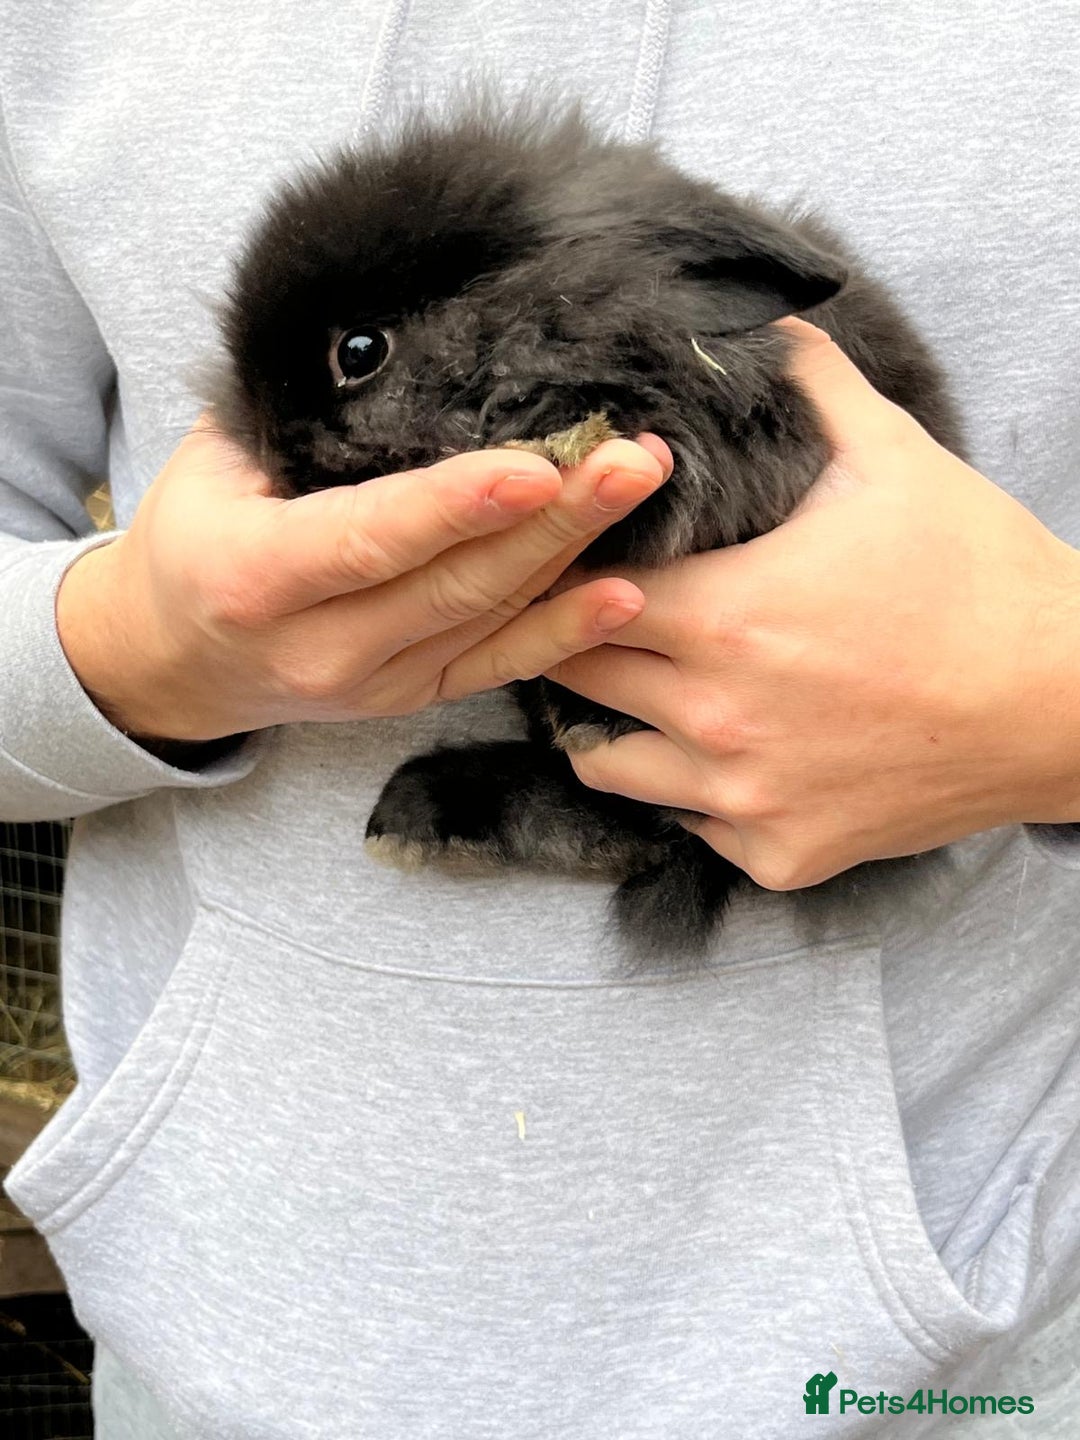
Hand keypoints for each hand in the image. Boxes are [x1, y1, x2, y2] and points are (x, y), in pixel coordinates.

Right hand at [56, 418, 670, 742]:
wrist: (178, 659)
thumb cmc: (195, 535)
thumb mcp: (214, 462)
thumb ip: (297, 417)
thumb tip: (402, 342)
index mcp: (255, 577)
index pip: (369, 539)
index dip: (456, 506)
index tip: (539, 466)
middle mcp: (319, 649)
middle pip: (454, 583)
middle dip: (553, 519)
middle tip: (632, 457)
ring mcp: (373, 684)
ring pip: (488, 620)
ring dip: (573, 556)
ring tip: (640, 487)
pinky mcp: (412, 698)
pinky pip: (497, 668)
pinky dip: (565, 634)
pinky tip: (624, 594)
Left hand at [542, 317, 1079, 890]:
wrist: (1069, 703)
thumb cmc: (981, 579)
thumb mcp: (893, 459)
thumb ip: (808, 387)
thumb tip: (761, 318)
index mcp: (722, 612)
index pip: (581, 588)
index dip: (575, 566)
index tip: (584, 555)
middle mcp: (714, 715)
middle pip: (578, 672)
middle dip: (579, 637)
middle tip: (603, 617)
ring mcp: (743, 797)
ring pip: (610, 763)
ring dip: (614, 723)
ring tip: (645, 690)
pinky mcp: (781, 854)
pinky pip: (692, 825)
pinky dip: (695, 792)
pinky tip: (727, 753)